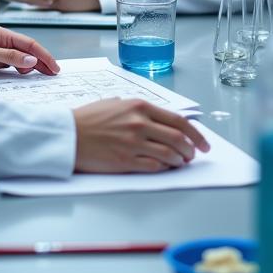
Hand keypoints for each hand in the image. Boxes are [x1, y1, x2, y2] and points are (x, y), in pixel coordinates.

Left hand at [0, 25, 59, 75]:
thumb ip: (8, 56)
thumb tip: (31, 60)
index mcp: (2, 34)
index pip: (28, 44)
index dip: (43, 54)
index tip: (54, 66)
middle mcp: (3, 42)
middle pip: (28, 51)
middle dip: (42, 61)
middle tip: (54, 73)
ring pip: (21, 60)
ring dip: (33, 67)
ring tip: (43, 76)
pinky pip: (11, 67)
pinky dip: (21, 72)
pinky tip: (25, 77)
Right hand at [72, 99, 209, 172]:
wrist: (68, 134)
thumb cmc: (89, 118)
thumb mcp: (116, 104)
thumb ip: (138, 110)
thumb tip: (159, 120)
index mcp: (139, 107)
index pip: (179, 121)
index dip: (196, 134)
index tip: (204, 143)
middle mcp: (140, 123)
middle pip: (178, 139)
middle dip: (191, 150)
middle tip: (193, 156)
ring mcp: (134, 143)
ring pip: (170, 154)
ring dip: (180, 160)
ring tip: (180, 162)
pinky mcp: (126, 161)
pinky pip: (155, 166)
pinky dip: (165, 168)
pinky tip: (166, 167)